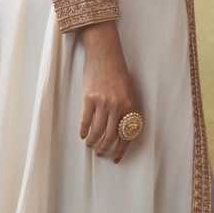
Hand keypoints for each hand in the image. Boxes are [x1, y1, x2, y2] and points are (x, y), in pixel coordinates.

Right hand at [78, 20, 140, 164]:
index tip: (115, 158)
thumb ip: (126, 111)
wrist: (105, 54)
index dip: (120, 150)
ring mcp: (103, 103)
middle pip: (110, 137)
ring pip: (97, 132)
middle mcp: (118, 106)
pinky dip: (84, 131)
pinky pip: (86, 121)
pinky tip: (83, 135)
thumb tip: (120, 132)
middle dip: (104, 148)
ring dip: (93, 142)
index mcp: (130, 106)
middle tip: (100, 152)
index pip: (126, 135)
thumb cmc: (118, 73)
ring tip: (90, 144)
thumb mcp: (128, 92)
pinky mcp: (89, 98)